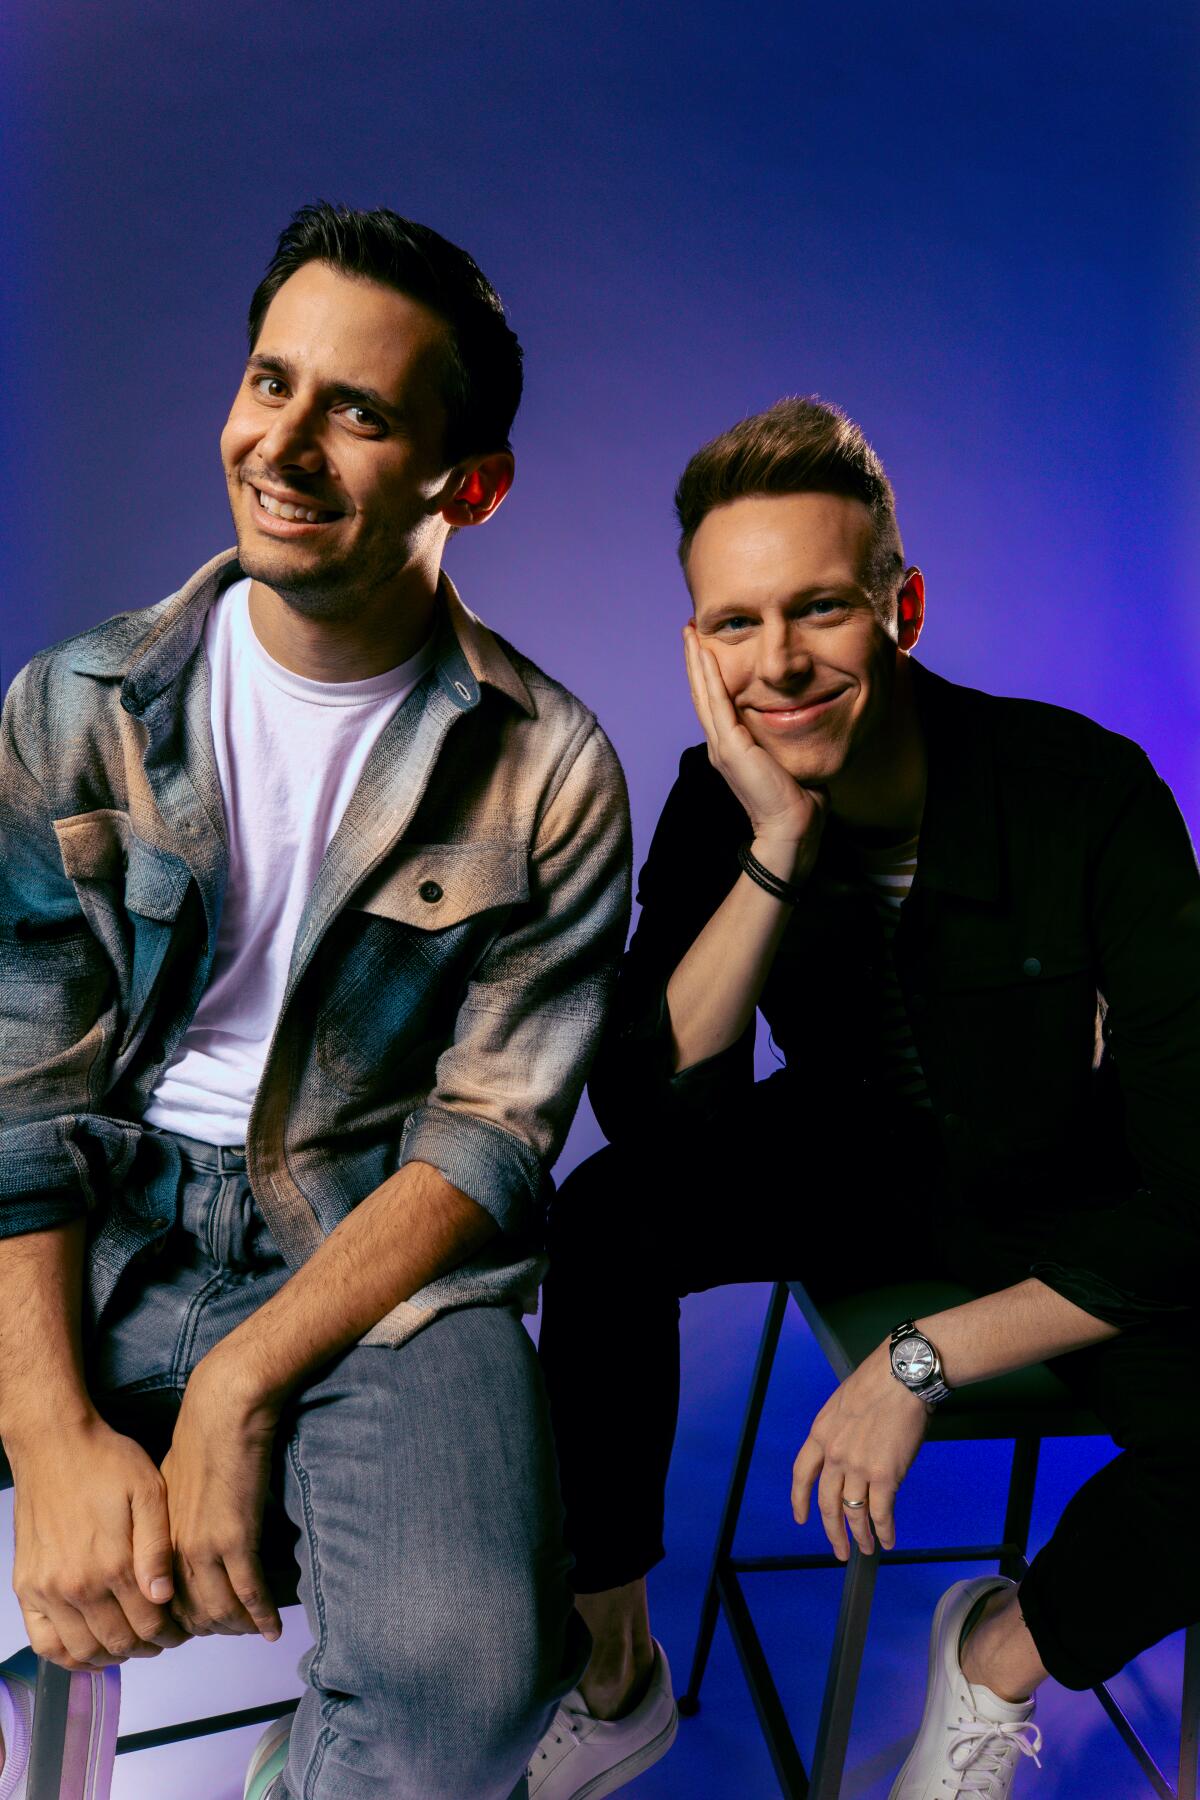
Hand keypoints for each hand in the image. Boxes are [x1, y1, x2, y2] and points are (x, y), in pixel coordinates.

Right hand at [9, 1418, 188, 1669]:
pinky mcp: (26, 1587)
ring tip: (132, 1643)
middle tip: (164, 1638)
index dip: (171, 1632)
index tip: (182, 1630)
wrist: (53, 1444)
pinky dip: (67, 1657)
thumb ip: (156, 1547)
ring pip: (83, 1650)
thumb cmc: (106, 1462)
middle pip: (119, 1641)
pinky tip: (89, 1651)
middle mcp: (77, 1585)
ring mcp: (47, 1590)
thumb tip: (163, 1597)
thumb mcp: (149, 1492)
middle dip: (148, 1646)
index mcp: (113, 1563)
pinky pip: (43, 1642)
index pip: (149, 1622)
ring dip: (112, 1656)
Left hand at [160, 1351, 282, 1641]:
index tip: (206, 1626)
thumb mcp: (169, 1487)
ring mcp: (204, 1548)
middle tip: (236, 1632)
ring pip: (220, 1611)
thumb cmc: (201, 1438)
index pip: (165, 1603)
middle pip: (190, 1615)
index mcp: (157, 1541)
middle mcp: (173, 1552)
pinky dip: (263, 1616)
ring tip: (257, 1630)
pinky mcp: (236, 1539)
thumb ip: (171, 1523)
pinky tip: (273, 1628)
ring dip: (241, 1627)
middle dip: (214, 1630)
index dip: (185, 1622)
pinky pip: (250, 1593)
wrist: (224, 1410)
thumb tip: (180, 1543)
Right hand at [683, 625, 825, 877]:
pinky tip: (703, 653)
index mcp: (731, 748)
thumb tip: (797, 720)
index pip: (715, 703)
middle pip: (702, 693)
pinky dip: (708, 675)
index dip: (708, 674)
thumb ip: (782, 740)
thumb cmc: (797, 800)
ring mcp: (721, 745)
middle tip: (689, 629)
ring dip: (695, 661)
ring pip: (703, 694)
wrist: (792, 827)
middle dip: (695, 660)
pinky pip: (715, 702)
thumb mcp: (785, 759)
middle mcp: (720, 745)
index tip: (705, 646)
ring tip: (690, 633)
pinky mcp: (730, 746)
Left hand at [790, 1345, 929, 1559]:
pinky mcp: (885, 1476)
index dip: (800, 1499)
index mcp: (820, 1435)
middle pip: (827, 1503)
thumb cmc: (875, 1383)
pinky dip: (884, 1530)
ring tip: (867, 1549)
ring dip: (860, 1536)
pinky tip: (887, 1540)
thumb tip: (846, 1454)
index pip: (802, 1474)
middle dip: (832, 1531)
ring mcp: (858, 1468)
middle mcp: (834, 1455)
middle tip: (839, 1550)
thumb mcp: (840, 1405)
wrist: (899, 1378)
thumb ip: (837, 1433)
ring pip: (854, 1513)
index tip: (801, 1518)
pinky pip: (881, 1512)